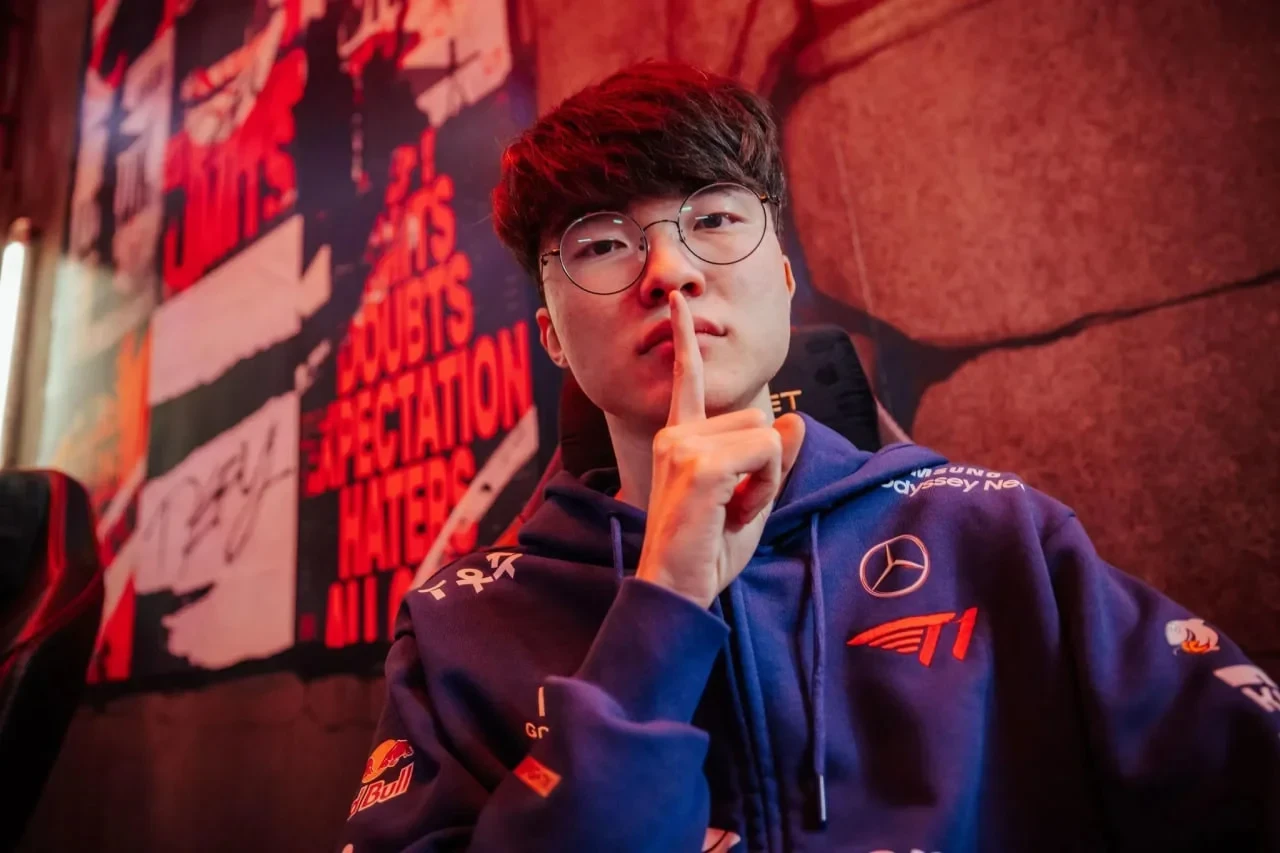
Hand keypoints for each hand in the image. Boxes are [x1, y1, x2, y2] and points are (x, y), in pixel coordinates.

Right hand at [634, 291, 805, 607]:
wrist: (677, 592)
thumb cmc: (706, 552)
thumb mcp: (751, 500)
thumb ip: (772, 460)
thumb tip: (796, 422)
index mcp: (678, 439)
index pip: (685, 380)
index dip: (685, 340)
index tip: (675, 303)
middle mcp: (675, 435)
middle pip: (758, 418)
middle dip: (765, 465)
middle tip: (735, 507)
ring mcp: (683, 447)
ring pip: (766, 435)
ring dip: (766, 479)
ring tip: (732, 513)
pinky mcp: (699, 465)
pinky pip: (765, 453)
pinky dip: (764, 489)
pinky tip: (734, 514)